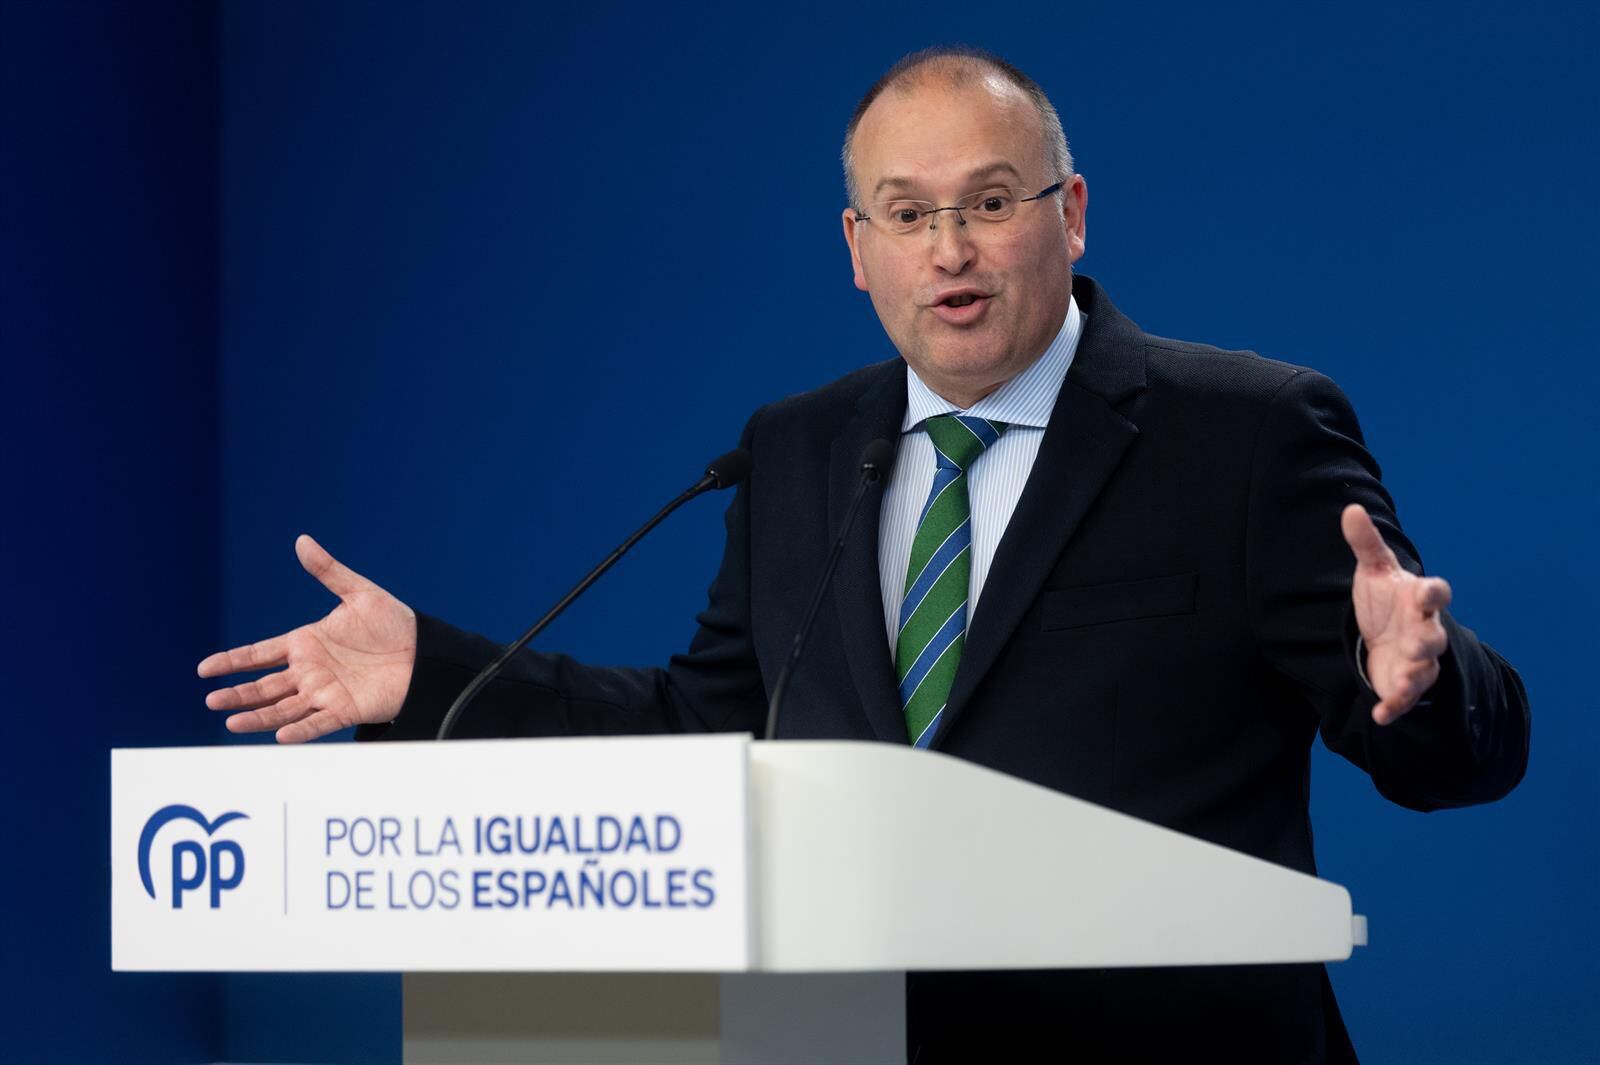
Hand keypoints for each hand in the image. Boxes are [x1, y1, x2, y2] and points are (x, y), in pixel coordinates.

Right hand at [198, 535, 417, 742]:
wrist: (425, 652)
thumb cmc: (394, 623)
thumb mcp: (359, 593)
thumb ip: (328, 570)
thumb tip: (302, 541)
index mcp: (307, 643)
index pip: (259, 653)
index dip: (232, 661)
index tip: (204, 669)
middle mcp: (310, 671)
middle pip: (264, 686)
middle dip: (237, 693)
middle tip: (210, 700)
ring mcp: (325, 692)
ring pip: (283, 708)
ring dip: (257, 717)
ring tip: (230, 723)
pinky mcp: (345, 709)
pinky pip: (317, 723)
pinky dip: (299, 730)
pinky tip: (279, 736)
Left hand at [1340, 504, 1451, 724]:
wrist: (1385, 632)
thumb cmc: (1385, 598)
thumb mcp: (1374, 569)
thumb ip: (1365, 542)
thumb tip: (1350, 509)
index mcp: (1419, 600)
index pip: (1437, 594)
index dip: (1436, 593)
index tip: (1432, 592)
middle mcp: (1424, 630)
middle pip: (1434, 637)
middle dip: (1427, 641)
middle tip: (1417, 644)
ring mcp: (1417, 659)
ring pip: (1424, 670)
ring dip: (1414, 678)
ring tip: (1401, 685)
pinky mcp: (1403, 683)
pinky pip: (1403, 699)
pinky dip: (1394, 707)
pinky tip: (1379, 716)